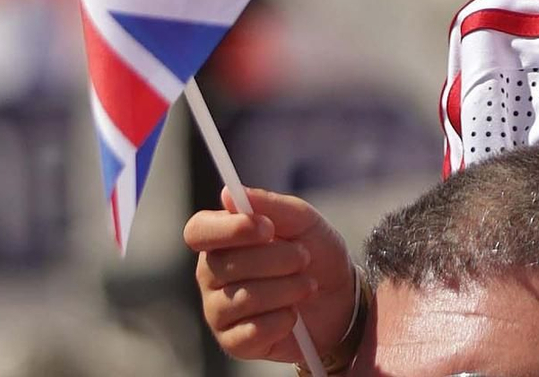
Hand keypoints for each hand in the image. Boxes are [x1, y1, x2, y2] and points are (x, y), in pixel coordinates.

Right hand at [186, 186, 355, 363]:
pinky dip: (281, 320)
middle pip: (222, 265)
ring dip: (285, 289)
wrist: (340, 298)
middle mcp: (212, 274)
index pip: (198, 231)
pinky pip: (251, 333)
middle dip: (274, 260)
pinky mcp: (234, 343)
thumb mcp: (301, 219)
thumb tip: (227, 194)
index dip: (228, 230)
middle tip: (303, 257)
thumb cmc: (315, 252)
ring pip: (241, 298)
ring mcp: (220, 311)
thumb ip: (267, 205)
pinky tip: (293, 314)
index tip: (266, 228)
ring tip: (307, 284)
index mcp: (220, 238)